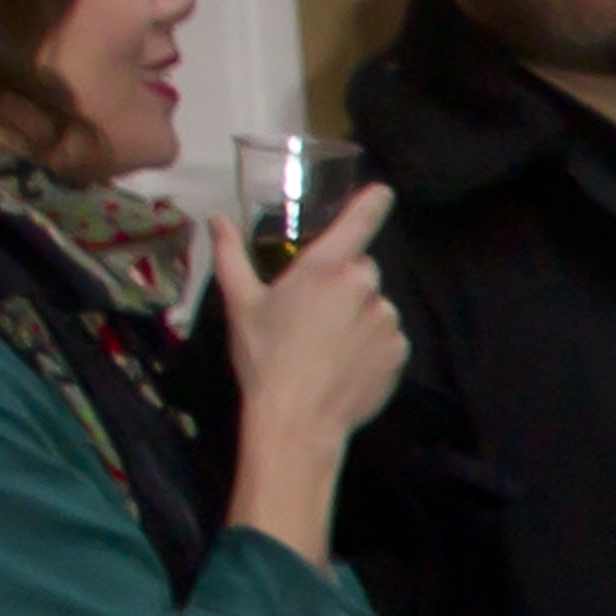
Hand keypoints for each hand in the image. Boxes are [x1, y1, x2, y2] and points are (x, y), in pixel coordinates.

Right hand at [219, 181, 405, 549]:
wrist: (297, 421)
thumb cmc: (265, 359)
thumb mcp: (241, 305)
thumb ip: (230, 255)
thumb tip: (215, 218)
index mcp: (325, 266)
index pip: (362, 218)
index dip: (374, 201)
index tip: (383, 194)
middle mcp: (363, 285)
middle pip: (362, 270)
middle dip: (345, 285)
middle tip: (315, 316)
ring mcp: (386, 320)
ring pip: (376, 306)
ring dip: (359, 318)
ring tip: (328, 348)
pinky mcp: (399, 352)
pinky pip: (389, 339)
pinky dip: (373, 347)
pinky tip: (346, 366)